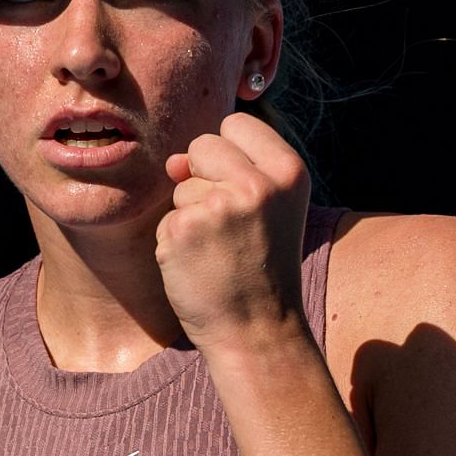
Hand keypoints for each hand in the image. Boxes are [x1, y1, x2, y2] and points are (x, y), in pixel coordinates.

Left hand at [156, 111, 312, 351]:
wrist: (258, 332)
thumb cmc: (262, 269)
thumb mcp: (269, 209)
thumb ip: (230, 171)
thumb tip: (174, 162)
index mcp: (290, 171)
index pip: (237, 123)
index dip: (229, 155)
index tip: (244, 192)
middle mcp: (258, 183)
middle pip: (202, 144)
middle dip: (203, 178)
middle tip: (230, 228)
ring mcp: (219, 205)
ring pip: (181, 185)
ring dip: (190, 216)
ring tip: (219, 252)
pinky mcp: (183, 229)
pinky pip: (165, 219)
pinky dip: (174, 244)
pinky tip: (200, 267)